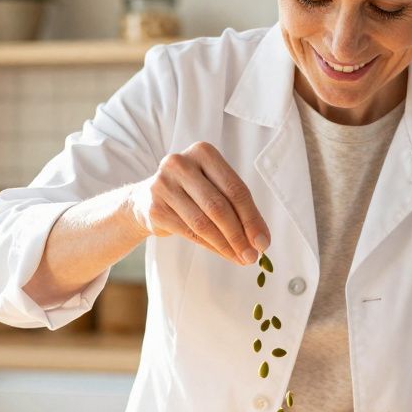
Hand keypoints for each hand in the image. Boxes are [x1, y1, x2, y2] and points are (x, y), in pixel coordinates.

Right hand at [128, 141, 269, 264]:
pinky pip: (189, 232)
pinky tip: (223, 254)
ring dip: (226, 245)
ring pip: (203, 222)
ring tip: (240, 258)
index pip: (235, 189)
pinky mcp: (155, 208)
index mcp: (203, 152)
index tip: (264, 242)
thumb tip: (261, 240)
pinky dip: (210, 246)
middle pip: (219, 206)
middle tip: (253, 256)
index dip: (252, 218)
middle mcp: (181, 164)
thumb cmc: (192, 192)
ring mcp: (164, 185)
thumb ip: (239, 208)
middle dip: (239, 235)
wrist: (147, 198)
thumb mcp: (216, 188)